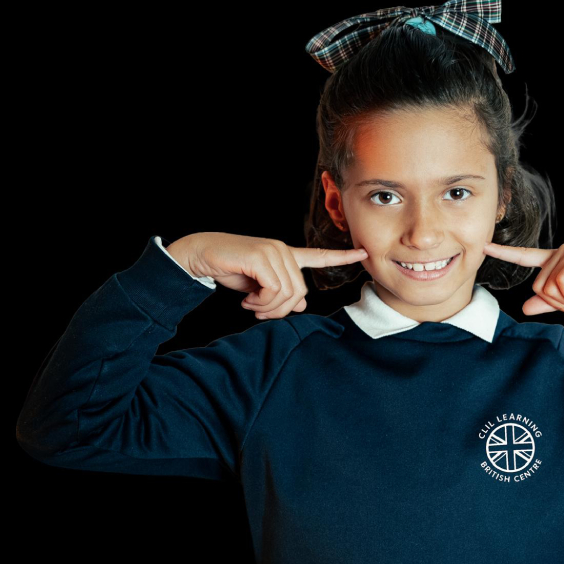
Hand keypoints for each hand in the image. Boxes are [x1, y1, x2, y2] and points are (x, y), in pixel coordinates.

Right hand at [166, 232, 366, 318]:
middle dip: (280, 310)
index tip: (363, 253)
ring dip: (268, 308)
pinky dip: (261, 303)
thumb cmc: (228, 269)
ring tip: (251, 306)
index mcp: (284, 255)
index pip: (317, 256)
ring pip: (287, 293)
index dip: (341, 257)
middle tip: (258, 312)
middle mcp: (282, 250)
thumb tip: (300, 304)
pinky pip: (274, 290)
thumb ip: (279, 294)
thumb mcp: (257, 288)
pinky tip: (247, 301)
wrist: (200, 255)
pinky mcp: (260, 256)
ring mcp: (272, 251)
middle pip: (299, 291)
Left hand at [483, 242, 563, 317]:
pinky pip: (563, 284)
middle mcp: (561, 252)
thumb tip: (526, 307)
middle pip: (539, 287)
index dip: (505, 252)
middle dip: (559, 304)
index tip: (483, 245)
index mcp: (556, 262)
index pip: (526, 257)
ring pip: (550, 287)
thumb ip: (550, 303)